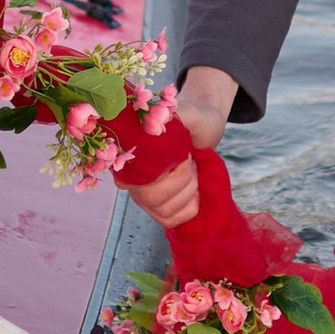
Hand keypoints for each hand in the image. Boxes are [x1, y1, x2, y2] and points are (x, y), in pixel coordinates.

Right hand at [123, 66, 237, 230]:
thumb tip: (154, 125)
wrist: (207, 128)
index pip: (133, 178)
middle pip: (151, 198)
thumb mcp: (188, 113)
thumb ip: (172, 117)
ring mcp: (144, 199)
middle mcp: (129, 180)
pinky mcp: (160, 211)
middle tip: (190, 160)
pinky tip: (192, 186)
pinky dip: (190, 204)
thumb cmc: (195, 119)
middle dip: (181, 179)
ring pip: (164, 210)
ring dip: (189, 189)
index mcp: (127, 155)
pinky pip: (173, 220)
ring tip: (191, 169)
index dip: (168, 170)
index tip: (183, 153)